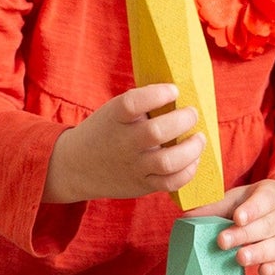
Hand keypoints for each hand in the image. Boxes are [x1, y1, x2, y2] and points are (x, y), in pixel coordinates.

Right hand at [42, 85, 204, 203]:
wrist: (75, 167)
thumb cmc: (105, 131)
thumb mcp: (113, 112)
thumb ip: (141, 104)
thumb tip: (180, 94)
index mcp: (114, 118)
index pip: (133, 103)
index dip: (157, 94)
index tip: (173, 90)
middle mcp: (123, 143)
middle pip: (156, 132)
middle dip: (183, 119)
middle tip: (192, 113)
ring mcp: (133, 167)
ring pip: (167, 161)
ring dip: (191, 148)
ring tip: (199, 138)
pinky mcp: (141, 185)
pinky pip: (170, 183)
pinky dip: (188, 172)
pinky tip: (193, 160)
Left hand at [188, 179, 274, 274]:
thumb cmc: (255, 206)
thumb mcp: (238, 200)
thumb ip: (216, 207)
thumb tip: (187, 217)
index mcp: (274, 194)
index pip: (266, 199)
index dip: (252, 209)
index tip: (237, 218)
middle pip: (268, 225)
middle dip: (244, 234)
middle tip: (223, 241)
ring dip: (258, 253)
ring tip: (240, 258)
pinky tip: (263, 271)